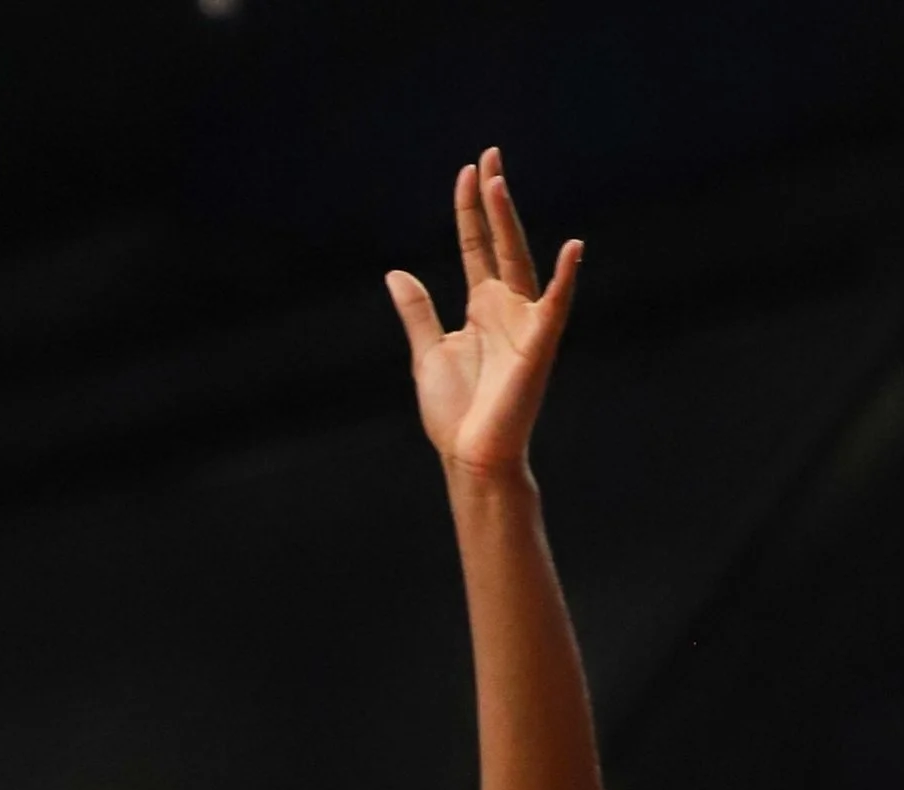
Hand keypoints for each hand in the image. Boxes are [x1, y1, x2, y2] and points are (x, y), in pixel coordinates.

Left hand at [387, 149, 581, 476]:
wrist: (470, 456)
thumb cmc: (455, 412)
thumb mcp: (427, 353)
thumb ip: (418, 311)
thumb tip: (396, 273)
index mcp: (482, 306)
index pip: (477, 245)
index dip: (470, 210)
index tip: (466, 171)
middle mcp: (508, 306)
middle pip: (501, 241)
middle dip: (494, 199)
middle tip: (488, 155)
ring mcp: (525, 323)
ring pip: (520, 261)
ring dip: (509, 222)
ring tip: (499, 182)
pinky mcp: (538, 346)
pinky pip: (555, 306)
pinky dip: (564, 279)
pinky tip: (571, 248)